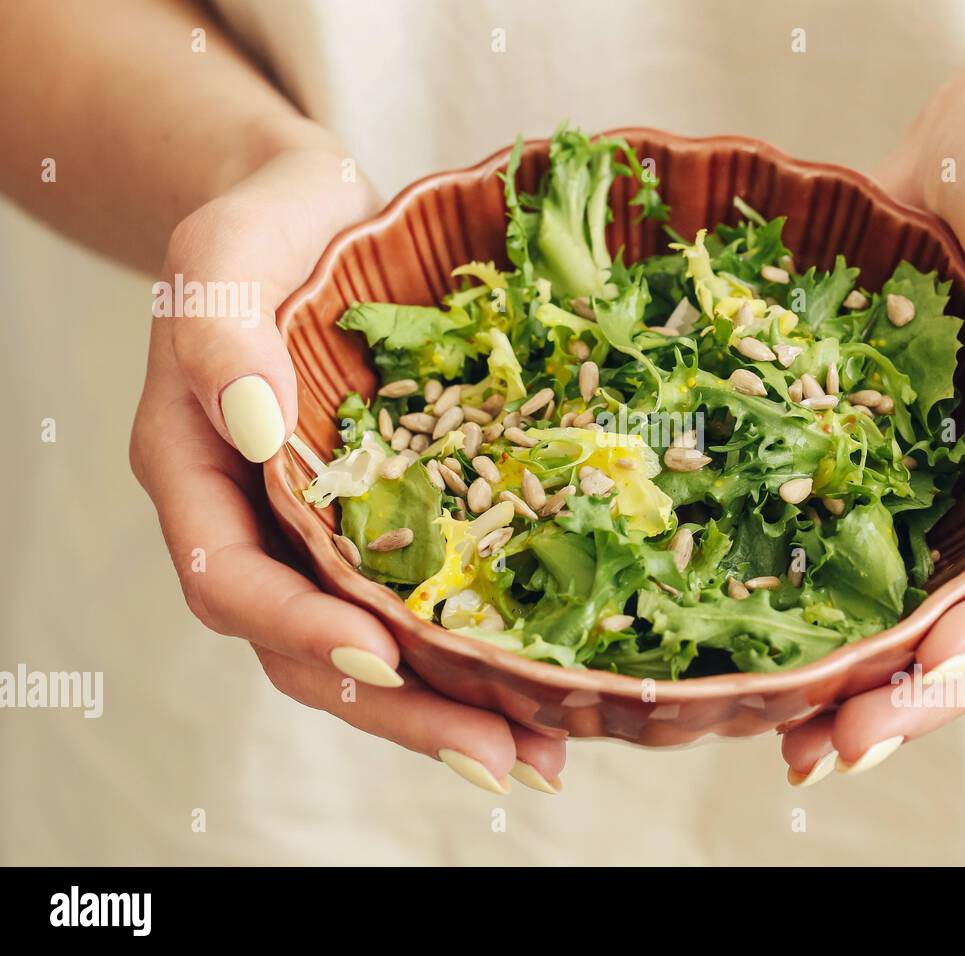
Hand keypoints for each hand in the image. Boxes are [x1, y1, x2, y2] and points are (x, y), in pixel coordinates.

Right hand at [129, 149, 563, 793]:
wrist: (318, 221)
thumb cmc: (263, 232)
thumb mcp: (224, 257)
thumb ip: (217, 334)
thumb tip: (252, 423)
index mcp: (199, 479)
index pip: (232, 582)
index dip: (301, 628)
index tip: (380, 659)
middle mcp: (262, 529)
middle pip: (312, 651)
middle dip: (401, 711)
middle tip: (493, 758)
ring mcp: (330, 537)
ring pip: (375, 651)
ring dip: (453, 710)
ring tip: (541, 757)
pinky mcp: (396, 527)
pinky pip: (430, 604)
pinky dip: (481, 654)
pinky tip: (549, 688)